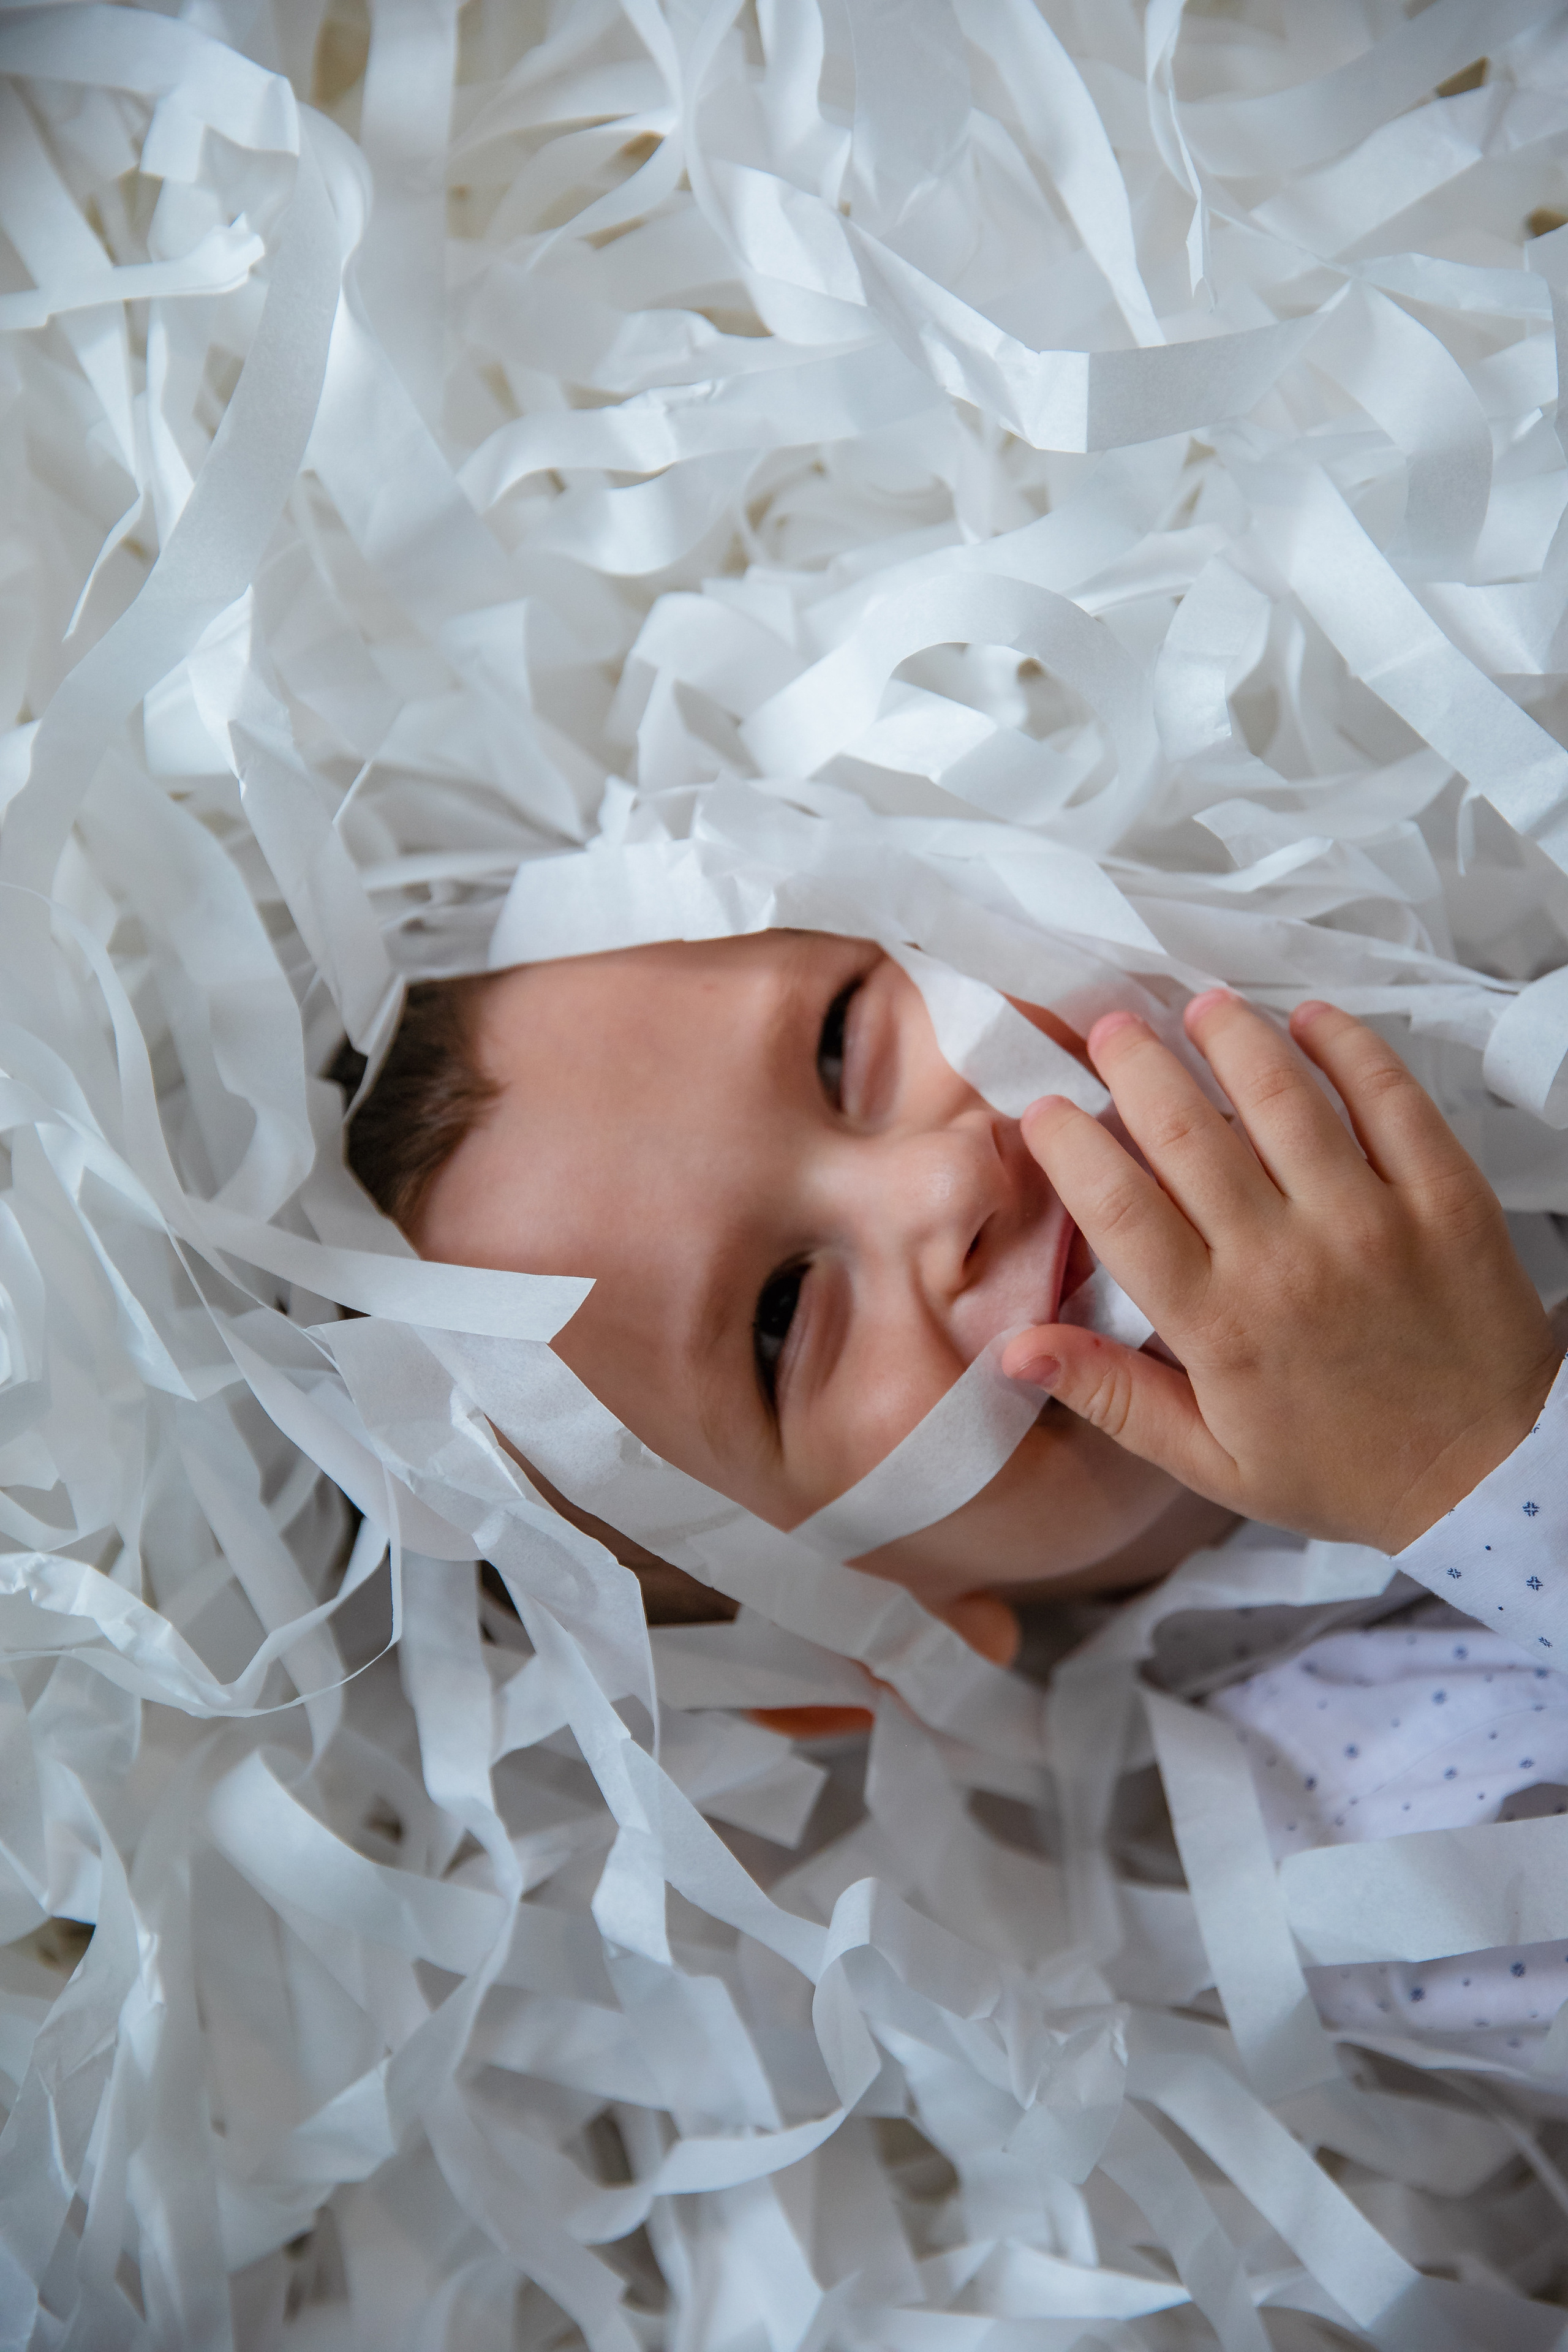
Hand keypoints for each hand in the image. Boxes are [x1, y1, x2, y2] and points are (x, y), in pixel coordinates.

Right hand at [1000, 992, 1562, 1554]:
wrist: (1489, 1479)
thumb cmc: (1343, 1469)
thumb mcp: (1212, 1460)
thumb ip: (1112, 1395)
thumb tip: (1013, 1350)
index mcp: (1218, 1327)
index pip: (1117, 1208)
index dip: (1069, 1145)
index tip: (1045, 1108)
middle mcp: (1285, 1262)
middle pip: (1186, 1131)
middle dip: (1136, 1064)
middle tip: (1110, 1028)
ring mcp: (1370, 1221)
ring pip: (1282, 1096)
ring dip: (1231, 1037)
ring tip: (1202, 1008)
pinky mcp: (1444, 1196)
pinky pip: (1389, 1097)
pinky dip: (1346, 1045)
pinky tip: (1311, 1020)